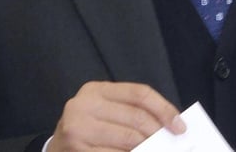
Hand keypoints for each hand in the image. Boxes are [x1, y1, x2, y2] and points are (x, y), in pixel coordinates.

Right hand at [48, 81, 184, 150]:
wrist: (56, 149)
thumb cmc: (89, 129)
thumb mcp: (105, 112)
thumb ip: (131, 112)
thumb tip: (170, 125)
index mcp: (95, 90)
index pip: (139, 94)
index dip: (164, 109)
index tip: (180, 126)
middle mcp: (83, 106)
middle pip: (136, 118)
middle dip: (158, 134)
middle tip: (170, 144)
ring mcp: (78, 130)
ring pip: (129, 140)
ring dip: (148, 149)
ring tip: (156, 150)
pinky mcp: (77, 151)